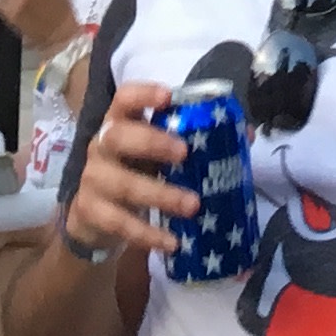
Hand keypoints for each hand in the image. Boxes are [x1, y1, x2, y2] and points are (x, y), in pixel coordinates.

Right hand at [61, 80, 201, 263]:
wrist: (94, 218)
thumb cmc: (137, 172)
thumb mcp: (158, 155)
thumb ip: (195, 142)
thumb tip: (245, 133)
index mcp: (121, 123)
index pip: (124, 98)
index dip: (143, 94)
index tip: (168, 97)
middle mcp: (102, 146)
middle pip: (118, 136)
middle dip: (152, 142)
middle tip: (185, 153)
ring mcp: (93, 179)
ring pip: (122, 183)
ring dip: (159, 195)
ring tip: (192, 206)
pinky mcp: (90, 212)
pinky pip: (119, 222)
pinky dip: (147, 233)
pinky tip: (172, 242)